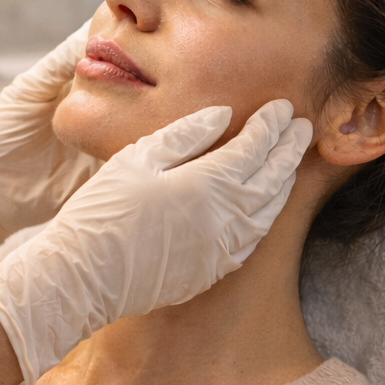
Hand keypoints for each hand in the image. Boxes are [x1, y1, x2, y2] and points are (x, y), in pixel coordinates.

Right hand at [0, 100, 312, 384]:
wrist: (82, 276)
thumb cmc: (101, 211)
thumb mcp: (136, 159)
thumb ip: (185, 135)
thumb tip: (222, 116)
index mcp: (206, 184)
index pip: (254, 147)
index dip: (271, 125)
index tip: (284, 107)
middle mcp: (225, 219)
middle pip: (271, 179)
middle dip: (288, 150)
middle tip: (302, 128)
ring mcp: (222, 249)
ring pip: (268, 211)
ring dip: (282, 183)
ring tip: (288, 162)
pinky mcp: (212, 271)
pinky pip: (252, 239)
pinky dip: (265, 216)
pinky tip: (262, 206)